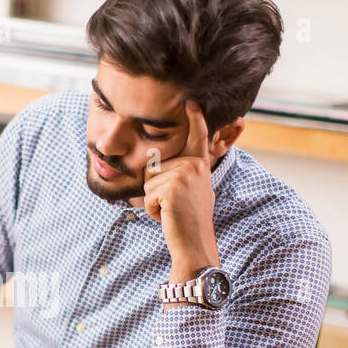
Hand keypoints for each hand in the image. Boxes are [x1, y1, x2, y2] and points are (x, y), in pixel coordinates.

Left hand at [143, 100, 220, 282]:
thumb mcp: (192, 192)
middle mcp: (194, 165)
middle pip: (155, 166)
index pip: (197, 138)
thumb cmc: (190, 221)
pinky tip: (168, 217)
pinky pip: (148, 195)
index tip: (191, 101)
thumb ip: (183, 174)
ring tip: (172, 211)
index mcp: (200, 165)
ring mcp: (183, 175)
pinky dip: (152, 210)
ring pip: (149, 181)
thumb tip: (157, 163)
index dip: (195, 119)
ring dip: (154, 201)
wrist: (195, 245)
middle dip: (156, 189)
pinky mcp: (171, 188)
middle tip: (175, 206)